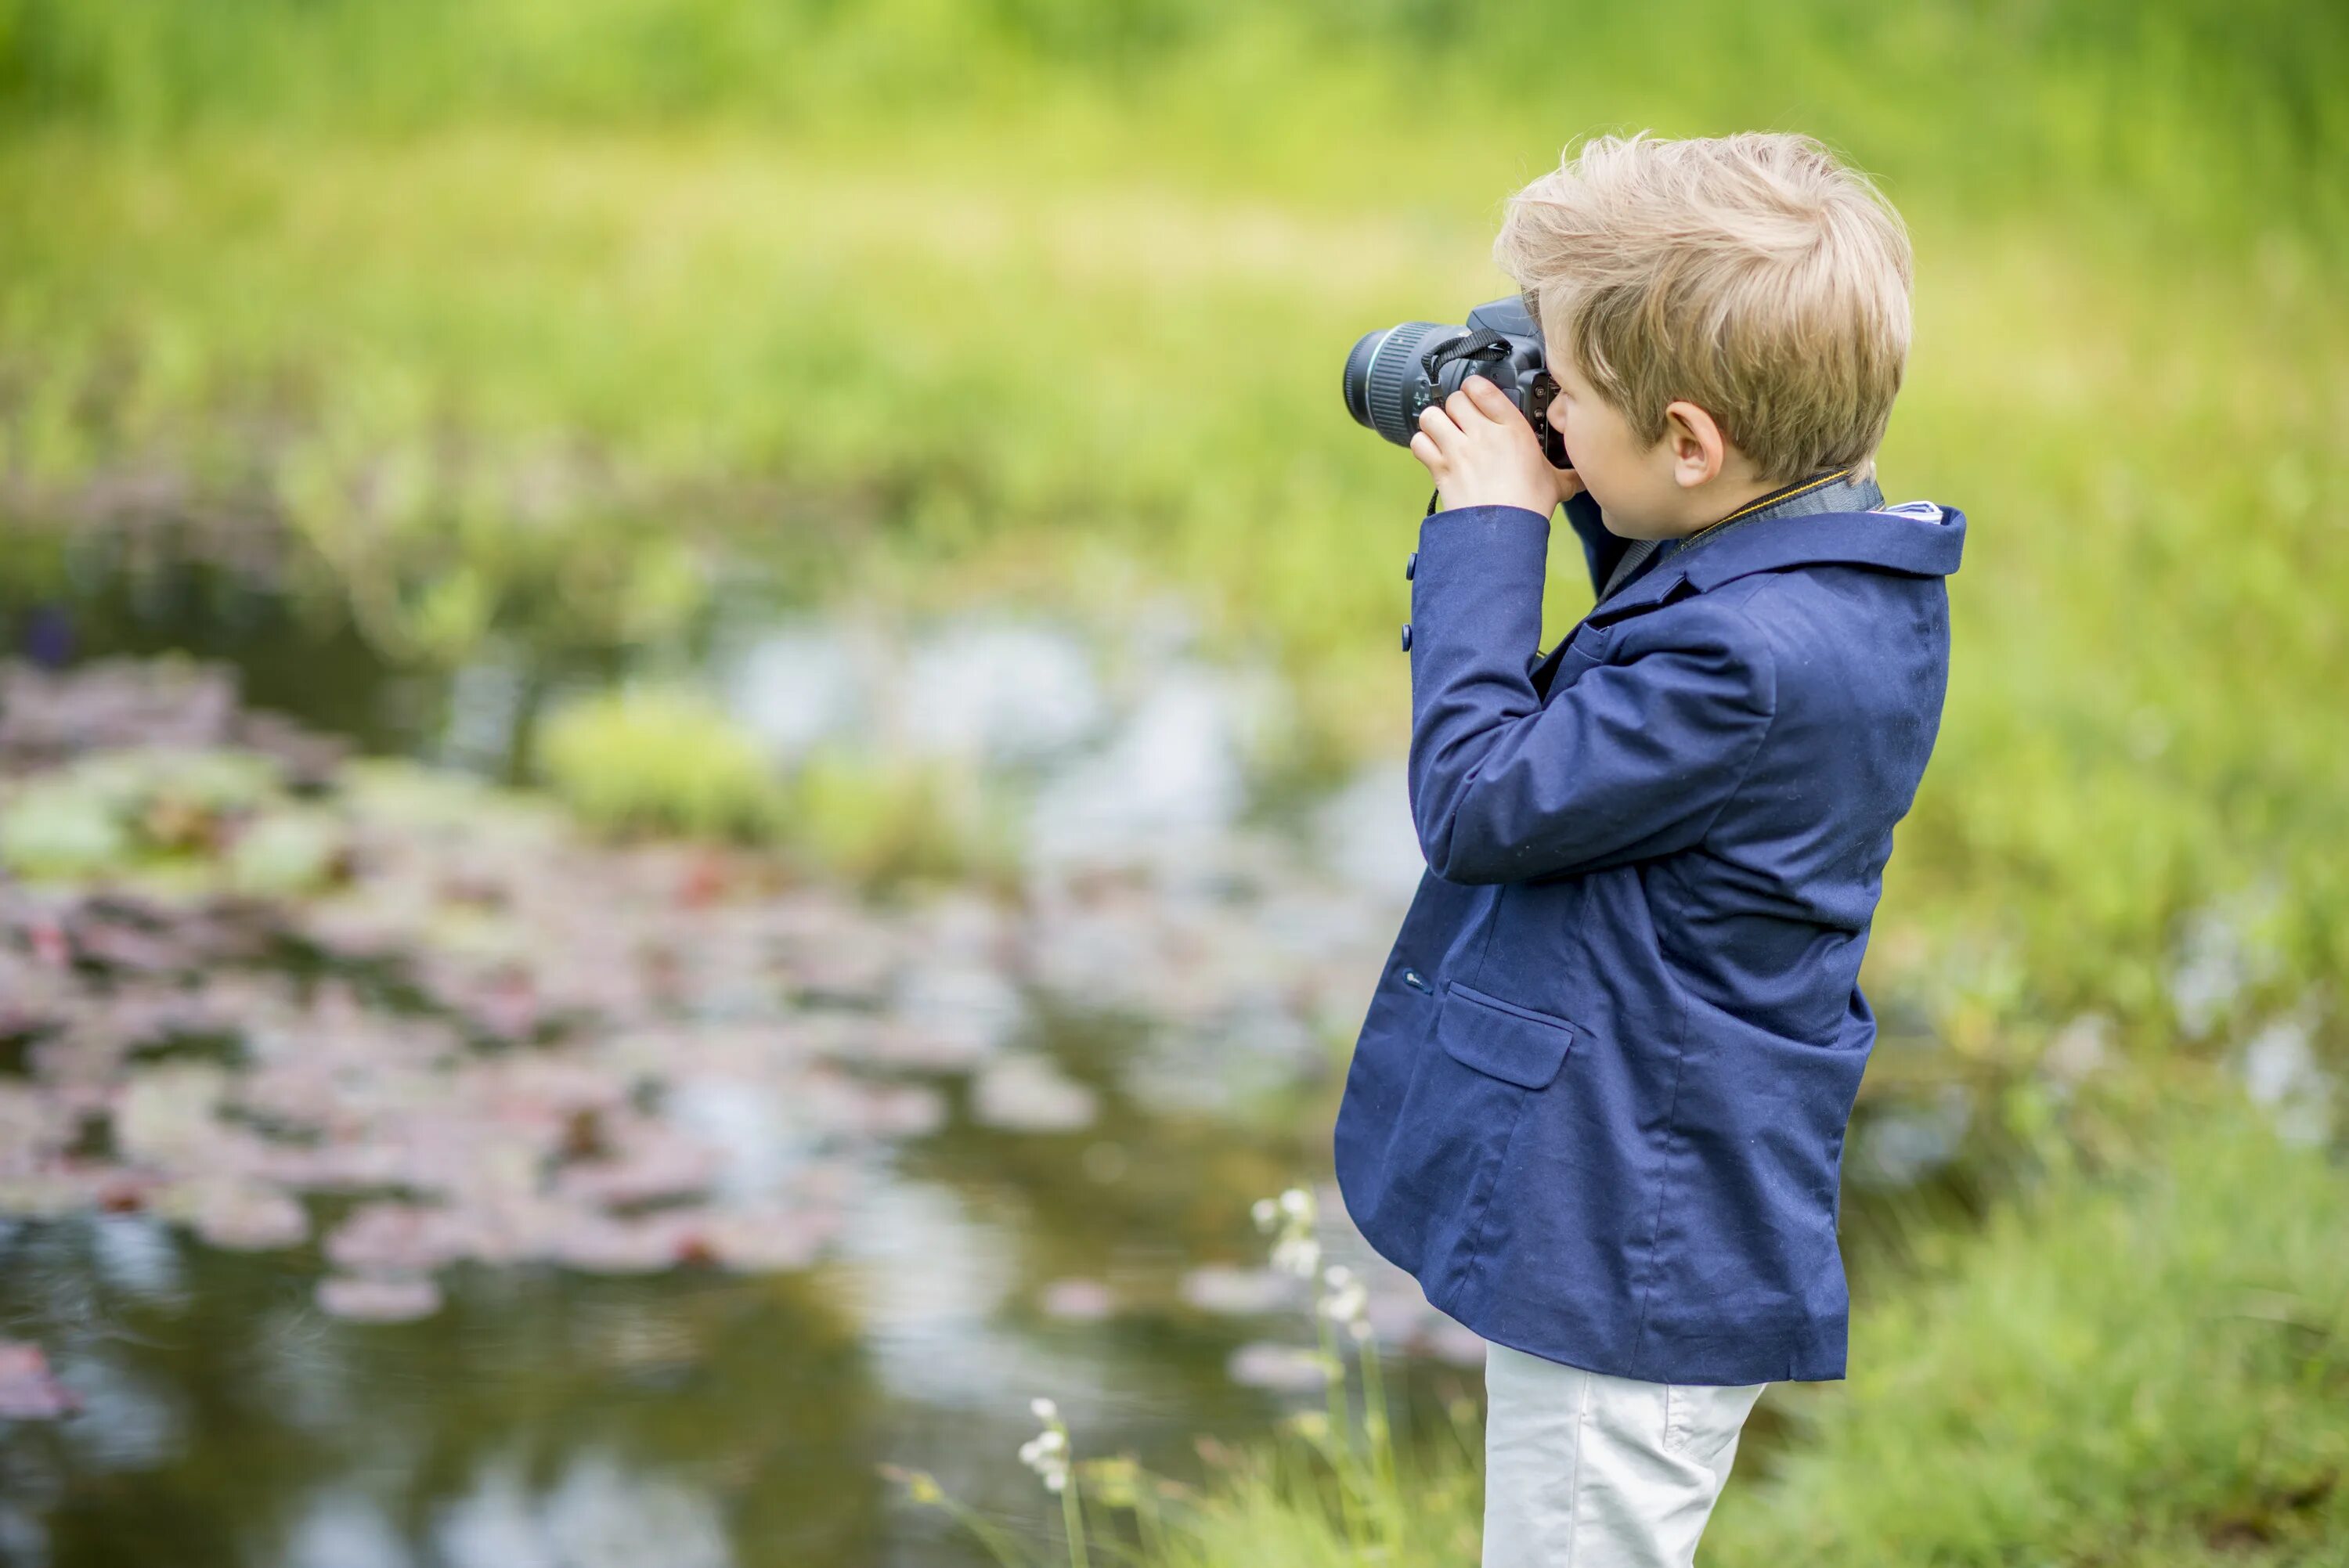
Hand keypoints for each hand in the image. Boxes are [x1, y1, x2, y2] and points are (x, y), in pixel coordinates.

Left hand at [1410, 375, 1582, 515]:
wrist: (1504, 532)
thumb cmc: (1529, 506)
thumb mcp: (1557, 484)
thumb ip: (1569, 475)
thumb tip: (1585, 477)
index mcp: (1512, 428)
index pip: (1483, 388)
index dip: (1474, 387)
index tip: (1476, 395)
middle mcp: (1482, 434)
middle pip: (1454, 399)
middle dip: (1455, 407)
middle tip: (1461, 420)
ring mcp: (1458, 450)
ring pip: (1431, 416)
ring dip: (1435, 422)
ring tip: (1443, 433)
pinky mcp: (1441, 469)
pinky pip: (1419, 443)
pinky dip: (1422, 445)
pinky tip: (1433, 453)